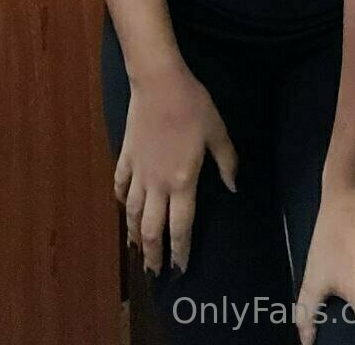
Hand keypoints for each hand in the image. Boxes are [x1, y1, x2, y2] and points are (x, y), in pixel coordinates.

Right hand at [114, 59, 237, 276]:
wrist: (159, 82)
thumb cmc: (192, 105)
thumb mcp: (218, 132)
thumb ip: (227, 162)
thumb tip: (234, 187)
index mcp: (183, 182)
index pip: (181, 227)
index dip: (181, 250)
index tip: (181, 268)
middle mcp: (157, 184)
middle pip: (151, 229)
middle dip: (153, 254)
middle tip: (155, 272)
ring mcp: (138, 172)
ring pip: (132, 213)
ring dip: (134, 235)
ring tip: (136, 250)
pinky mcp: (126, 156)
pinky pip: (120, 185)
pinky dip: (121, 200)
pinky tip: (123, 208)